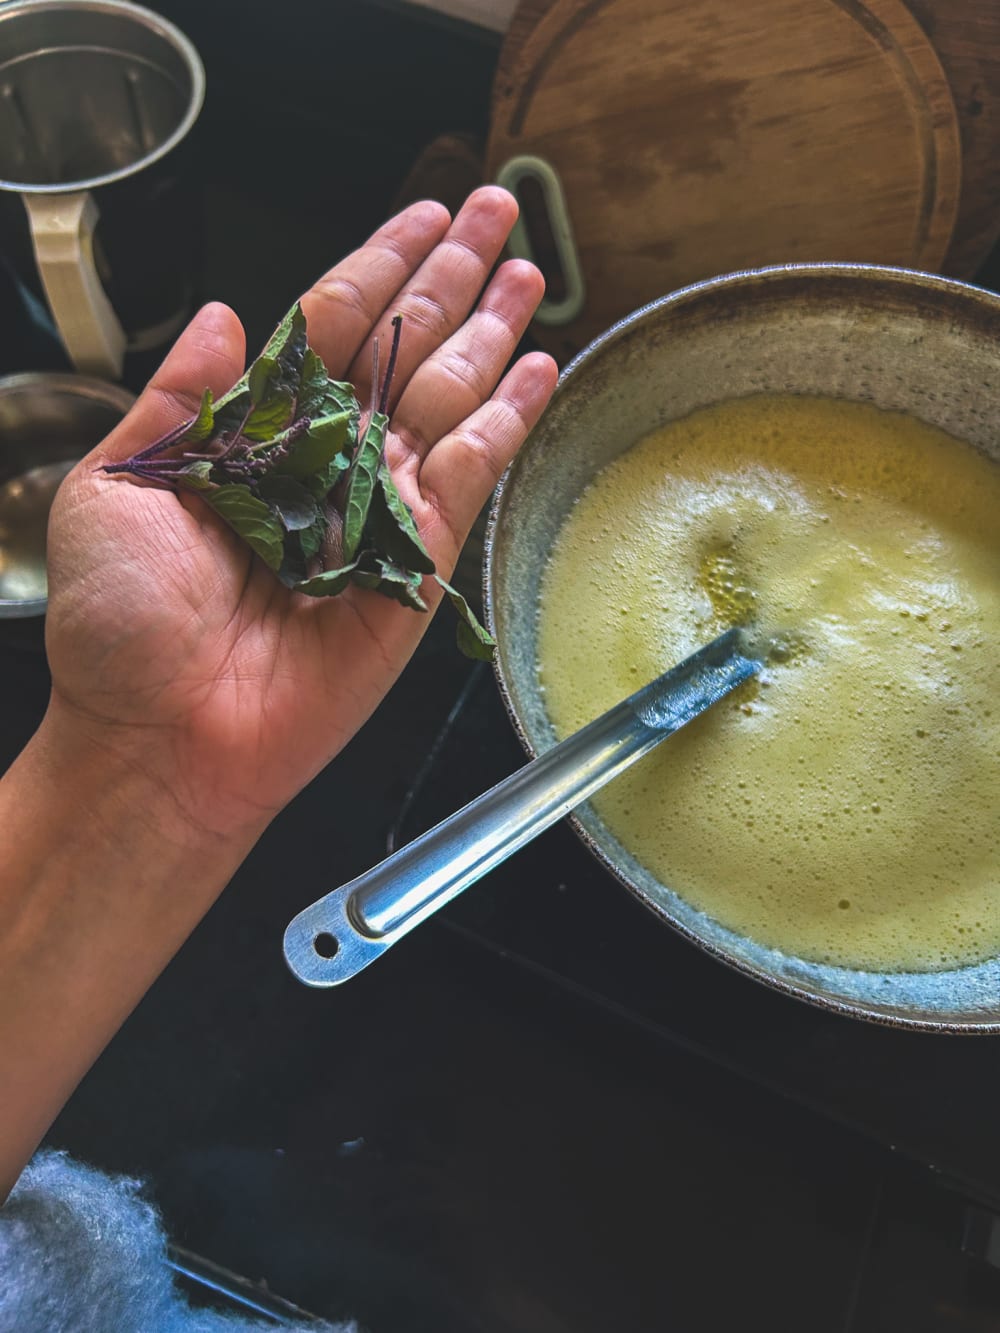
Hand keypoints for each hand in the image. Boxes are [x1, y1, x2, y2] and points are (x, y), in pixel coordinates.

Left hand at [43, 187, 557, 842]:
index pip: (330, 323)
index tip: (424, 212)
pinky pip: (469, 474)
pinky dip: (508, 419)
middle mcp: (322, 460)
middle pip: (402, 346)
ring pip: (446, 396)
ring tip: (528, 272)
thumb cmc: (120, 624)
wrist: (162, 735)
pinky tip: (538, 366)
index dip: (379, 264)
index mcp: (251, 432)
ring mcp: (375, 508)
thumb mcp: (115, 487)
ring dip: (490, 330)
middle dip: (452, 276)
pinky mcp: (416, 563)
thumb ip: (176, 397)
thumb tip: (220, 315)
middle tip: (499, 212)